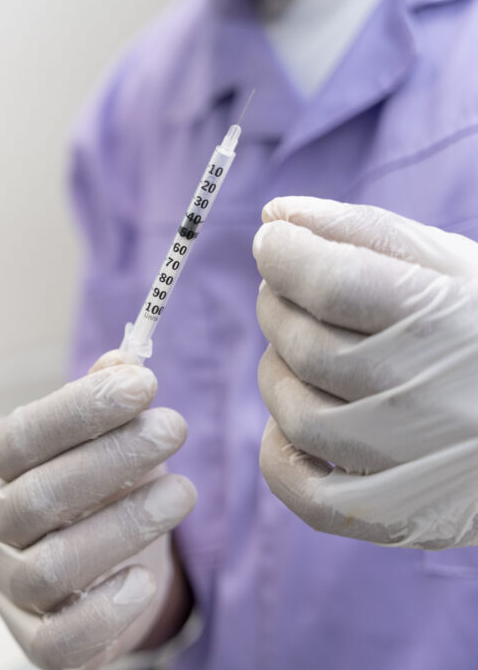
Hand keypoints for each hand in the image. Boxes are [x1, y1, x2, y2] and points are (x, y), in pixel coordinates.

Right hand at [0, 352, 195, 668]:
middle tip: (174, 428)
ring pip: (48, 569)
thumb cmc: (85, 496)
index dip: (81, 409)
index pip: (20, 437)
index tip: (145, 385)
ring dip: (123, 527)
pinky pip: (57, 642)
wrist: (80, 579)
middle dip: (113, 459)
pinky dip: (104, 613)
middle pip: (37, 500)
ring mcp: (1, 591)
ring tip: (182, 492)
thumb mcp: (88, 446)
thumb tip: (125, 360)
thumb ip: (100, 405)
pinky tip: (144, 578)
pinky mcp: (31, 643)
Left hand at [254, 196, 477, 548]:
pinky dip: (278, 455)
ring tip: (297, 349)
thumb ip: (364, 233)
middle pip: (307, 347)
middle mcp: (434, 397)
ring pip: (298, 415)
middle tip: (285, 292)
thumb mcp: (456, 266)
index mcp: (453, 321)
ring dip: (276, 372)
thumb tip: (275, 214)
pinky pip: (306, 494)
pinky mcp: (400, 516)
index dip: (285, 255)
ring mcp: (415, 464)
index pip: (333, 283)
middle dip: (278, 307)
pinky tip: (289, 423)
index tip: (273, 242)